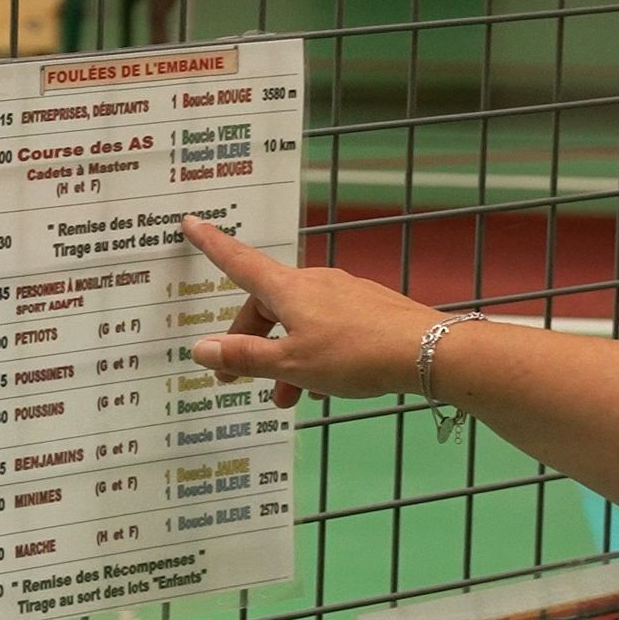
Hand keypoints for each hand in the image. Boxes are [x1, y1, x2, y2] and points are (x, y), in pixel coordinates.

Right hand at [181, 217, 440, 408]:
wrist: (427, 351)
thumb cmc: (352, 355)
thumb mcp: (291, 363)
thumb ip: (245, 357)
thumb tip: (200, 348)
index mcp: (287, 289)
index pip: (238, 261)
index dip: (212, 244)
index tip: (191, 223)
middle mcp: (313, 282)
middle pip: (268, 304)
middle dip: (250, 340)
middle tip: (237, 377)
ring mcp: (344, 292)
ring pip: (300, 321)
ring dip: (285, 355)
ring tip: (287, 396)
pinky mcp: (369, 307)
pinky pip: (328, 326)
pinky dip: (315, 352)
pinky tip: (325, 385)